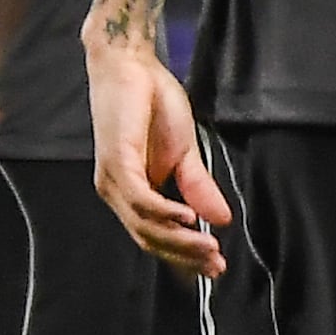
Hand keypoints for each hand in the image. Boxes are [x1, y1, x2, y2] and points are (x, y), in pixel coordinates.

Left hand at [85, 34, 229, 277]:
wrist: (132, 65)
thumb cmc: (153, 105)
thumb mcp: (185, 153)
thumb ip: (198, 188)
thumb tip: (222, 221)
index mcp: (131, 192)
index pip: (155, 236)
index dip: (185, 256)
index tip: (217, 269)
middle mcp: (116, 191)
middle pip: (149, 238)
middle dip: (185, 256)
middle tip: (218, 265)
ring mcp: (113, 177)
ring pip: (144, 224)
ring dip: (180, 239)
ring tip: (211, 248)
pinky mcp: (117, 159)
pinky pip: (140, 197)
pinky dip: (165, 211)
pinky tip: (190, 218)